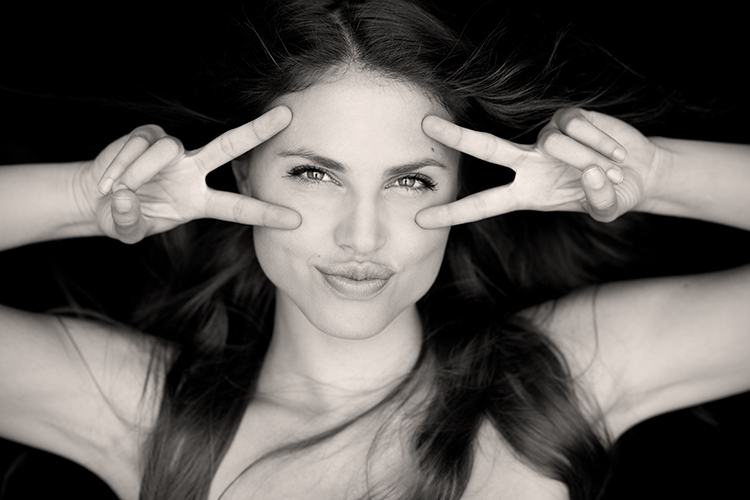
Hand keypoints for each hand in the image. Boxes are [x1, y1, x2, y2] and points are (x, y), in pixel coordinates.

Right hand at [77, 106, 299, 242]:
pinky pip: (139, 144)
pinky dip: (121, 164)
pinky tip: (108, 181)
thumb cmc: (123, 216)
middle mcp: (192, 172)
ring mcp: (172, 151)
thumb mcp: (127, 229)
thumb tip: (124, 199)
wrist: (96, 197)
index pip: (238, 208)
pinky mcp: (147, 135)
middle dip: (257, 131)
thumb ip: (128, 222)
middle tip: (286, 115)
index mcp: (199, 202)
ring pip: (168, 149)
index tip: (296, 220)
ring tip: (119, 190)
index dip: (266, 213)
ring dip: (141, 171)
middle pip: (229, 146)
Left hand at [416, 108, 659, 227]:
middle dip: (456, 137)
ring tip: (610, 170)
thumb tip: (590, 173)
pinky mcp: (567, 117)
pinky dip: (600, 142)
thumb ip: (599, 202)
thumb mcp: (606, 209)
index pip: (484, 204)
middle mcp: (528, 163)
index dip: (454, 213)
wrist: (637, 170)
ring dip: (587, 158)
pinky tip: (616, 153)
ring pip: (554, 143)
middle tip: (424, 123)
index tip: (422, 220)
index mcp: (526, 194)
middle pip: (486, 147)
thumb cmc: (612, 193)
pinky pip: (577, 127)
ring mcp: (545, 138)